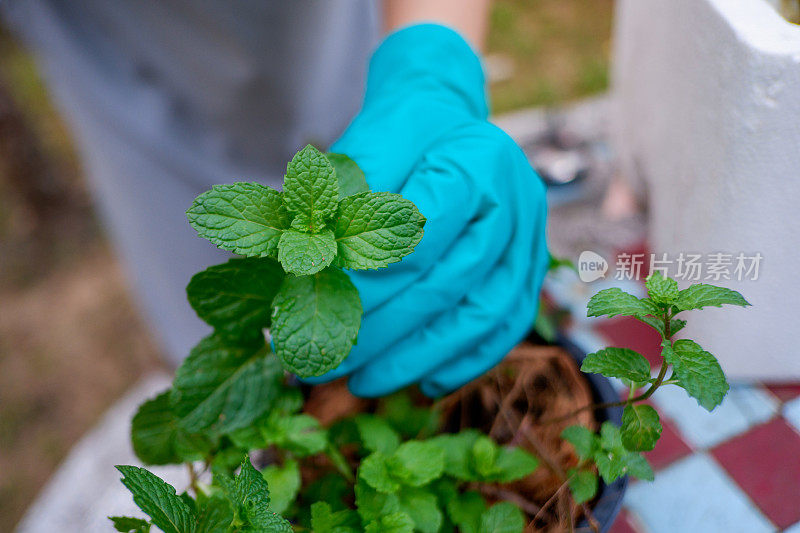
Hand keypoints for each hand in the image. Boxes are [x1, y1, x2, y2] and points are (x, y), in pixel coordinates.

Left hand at [306, 24, 548, 396]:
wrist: (446, 128)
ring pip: (481, 314)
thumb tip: (305, 274)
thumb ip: (342, 203)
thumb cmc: (400, 135)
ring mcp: (529, 239)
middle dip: (382, 330)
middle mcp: (516, 202)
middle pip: (449, 281)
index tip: (318, 305)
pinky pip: (505, 326)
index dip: (368, 277)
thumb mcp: (364, 145)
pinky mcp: (529, 270)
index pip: (421, 232)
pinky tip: (423, 384)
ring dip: (419, 358)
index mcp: (476, 160)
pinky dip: (464, 361)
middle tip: (329, 358)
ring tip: (364, 382)